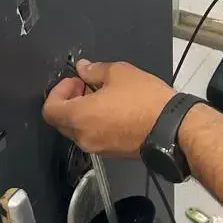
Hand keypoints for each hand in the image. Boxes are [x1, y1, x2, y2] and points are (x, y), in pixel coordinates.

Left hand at [42, 59, 174, 156]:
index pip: (49, 110)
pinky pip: (94, 137)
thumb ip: (94, 71)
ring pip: (78, 130)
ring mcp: (98, 148)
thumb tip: (83, 69)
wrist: (172, 128)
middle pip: (61, 121)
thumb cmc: (145, 100)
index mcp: (80, 117)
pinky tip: (114, 110)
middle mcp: (84, 137)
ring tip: (103, 96)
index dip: (57, 92)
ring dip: (83, 113)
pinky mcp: (112, 153)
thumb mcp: (119, 73)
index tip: (75, 81)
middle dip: (69, 101)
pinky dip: (95, 123)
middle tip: (86, 86)